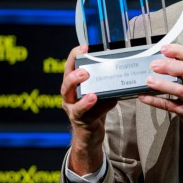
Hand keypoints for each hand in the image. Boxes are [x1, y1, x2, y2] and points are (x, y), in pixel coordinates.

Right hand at [61, 46, 116, 174]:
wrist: (89, 134)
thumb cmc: (94, 108)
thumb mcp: (97, 91)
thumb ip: (102, 80)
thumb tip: (117, 63)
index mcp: (72, 86)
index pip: (69, 67)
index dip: (74, 56)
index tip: (84, 48)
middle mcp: (69, 98)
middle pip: (65, 85)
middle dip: (74, 78)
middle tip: (85, 72)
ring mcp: (74, 111)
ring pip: (74, 105)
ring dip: (84, 99)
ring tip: (93, 95)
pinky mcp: (83, 122)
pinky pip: (92, 115)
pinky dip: (102, 108)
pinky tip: (111, 102)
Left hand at [138, 44, 182, 143]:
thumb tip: (163, 62)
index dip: (177, 50)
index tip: (164, 48)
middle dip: (168, 66)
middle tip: (153, 65)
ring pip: (179, 89)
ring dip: (162, 84)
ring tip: (149, 80)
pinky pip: (169, 105)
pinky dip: (155, 101)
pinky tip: (144, 97)